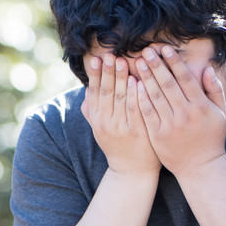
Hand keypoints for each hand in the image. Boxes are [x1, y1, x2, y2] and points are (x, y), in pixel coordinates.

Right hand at [81, 53, 158, 175]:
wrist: (132, 171)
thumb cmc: (118, 145)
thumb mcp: (100, 128)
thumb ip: (93, 109)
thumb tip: (88, 88)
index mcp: (97, 119)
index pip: (95, 92)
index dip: (96, 75)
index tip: (97, 59)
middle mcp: (106, 122)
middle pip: (106, 92)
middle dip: (108, 72)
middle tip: (110, 54)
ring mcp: (121, 127)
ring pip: (120, 98)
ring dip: (121, 78)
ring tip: (123, 61)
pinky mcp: (137, 132)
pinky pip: (135, 109)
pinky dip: (134, 94)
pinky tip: (137, 81)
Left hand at [134, 45, 225, 174]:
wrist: (199, 166)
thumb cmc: (211, 137)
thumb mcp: (220, 113)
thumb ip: (215, 90)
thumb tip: (207, 69)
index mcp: (201, 107)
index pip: (186, 79)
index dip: (174, 62)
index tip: (165, 48)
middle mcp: (186, 114)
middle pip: (168, 84)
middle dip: (156, 65)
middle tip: (146, 50)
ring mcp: (170, 125)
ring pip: (155, 96)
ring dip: (145, 77)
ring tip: (138, 62)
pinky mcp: (157, 134)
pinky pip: (146, 112)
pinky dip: (139, 97)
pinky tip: (133, 85)